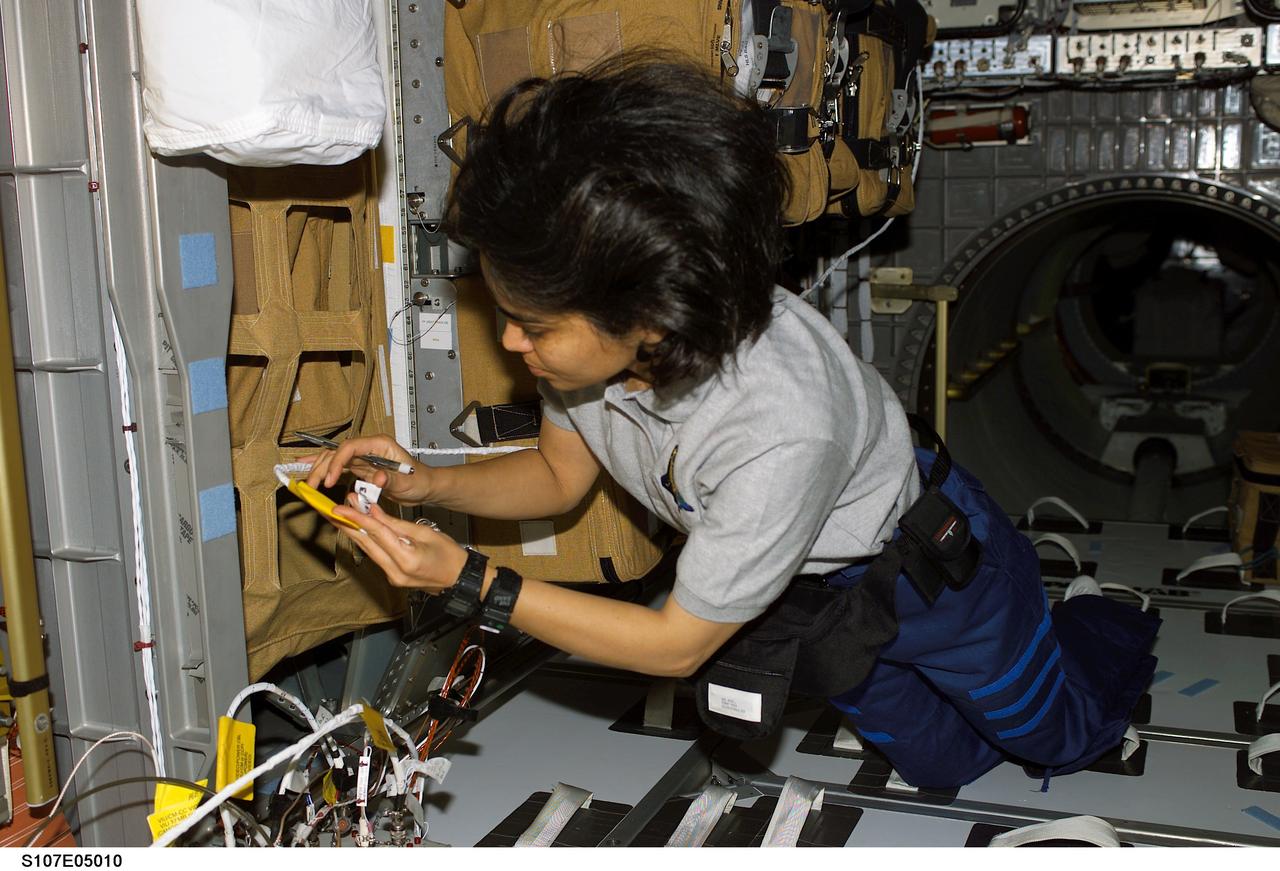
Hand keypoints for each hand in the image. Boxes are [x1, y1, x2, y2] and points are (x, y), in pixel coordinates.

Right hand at [302, 434, 428, 505]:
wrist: (424, 487)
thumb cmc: (419, 480)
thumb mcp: (407, 481)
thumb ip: (391, 479)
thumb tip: (377, 478)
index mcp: (379, 444)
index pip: (350, 447)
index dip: (337, 462)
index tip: (329, 479)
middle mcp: (368, 448)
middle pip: (338, 452)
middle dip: (322, 467)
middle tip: (312, 485)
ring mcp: (363, 457)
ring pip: (335, 459)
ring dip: (320, 470)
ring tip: (308, 483)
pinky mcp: (361, 468)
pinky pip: (339, 468)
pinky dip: (325, 470)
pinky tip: (309, 471)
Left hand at [332, 499, 468, 593]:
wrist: (460, 579)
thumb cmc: (449, 556)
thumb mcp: (424, 533)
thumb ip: (395, 524)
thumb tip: (373, 511)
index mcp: (406, 559)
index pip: (376, 533)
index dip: (356, 518)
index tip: (340, 507)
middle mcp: (395, 571)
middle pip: (365, 544)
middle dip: (346, 525)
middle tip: (329, 510)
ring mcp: (392, 577)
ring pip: (367, 550)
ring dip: (353, 532)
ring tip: (340, 515)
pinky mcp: (392, 577)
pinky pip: (375, 556)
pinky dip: (366, 541)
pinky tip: (358, 529)